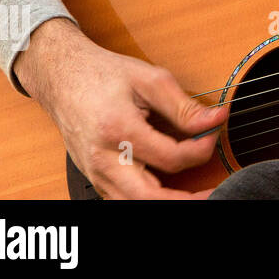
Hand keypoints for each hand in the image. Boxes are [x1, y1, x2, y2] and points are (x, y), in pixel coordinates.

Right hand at [14, 18, 227, 198]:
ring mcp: (95, 173)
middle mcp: (102, 159)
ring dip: (167, 203)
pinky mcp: (95, 178)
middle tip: (214, 193)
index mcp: (117, 130)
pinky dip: (148, 199)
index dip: (201, 148)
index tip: (214, 131)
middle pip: (148, 196)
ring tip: (198, 196)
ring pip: (133, 204)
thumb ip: (183, 106)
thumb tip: (215, 120)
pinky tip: (170, 192)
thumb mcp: (150, 79)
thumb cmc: (104, 74)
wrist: (63, 77)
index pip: (170, 157)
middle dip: (186, 200)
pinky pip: (123, 200)